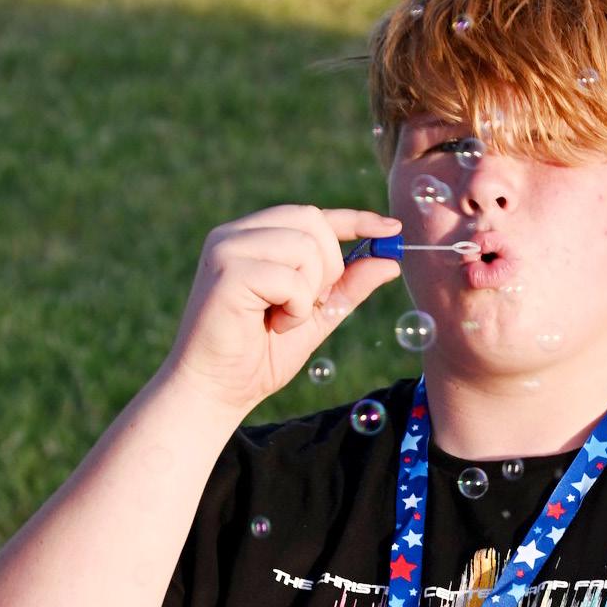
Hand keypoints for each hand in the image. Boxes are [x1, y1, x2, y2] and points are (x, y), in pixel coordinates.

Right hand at [164, 205, 402, 413]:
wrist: (215, 391)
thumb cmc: (257, 357)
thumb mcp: (315, 317)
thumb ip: (347, 288)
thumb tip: (390, 261)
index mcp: (253, 239)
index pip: (312, 215)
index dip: (354, 219)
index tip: (392, 229)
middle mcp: (236, 234)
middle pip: (312, 222)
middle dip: (329, 267)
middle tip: (309, 305)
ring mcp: (227, 248)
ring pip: (305, 247)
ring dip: (309, 293)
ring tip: (283, 320)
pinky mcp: (226, 270)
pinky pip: (290, 277)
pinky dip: (295, 308)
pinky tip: (272, 325)